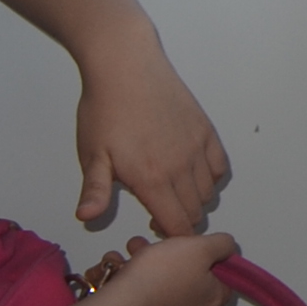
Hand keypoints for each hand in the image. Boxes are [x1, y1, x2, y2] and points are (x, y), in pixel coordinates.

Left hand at [73, 35, 229, 234]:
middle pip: (195, 212)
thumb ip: (95, 190)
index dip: (169, 237)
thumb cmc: (104, 111)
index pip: (176, 224)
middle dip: (181, 222)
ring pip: (208, 192)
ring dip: (194, 202)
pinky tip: (191, 173)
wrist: (127, 68)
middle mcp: (181, 168)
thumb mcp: (92, 154)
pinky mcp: (206, 131)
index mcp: (151, 179)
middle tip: (158, 214)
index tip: (154, 232)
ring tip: (172, 194)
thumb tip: (87, 219)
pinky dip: (210, 179)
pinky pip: (219, 167)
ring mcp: (197, 148)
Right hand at [74, 230, 236, 305]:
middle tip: (141, 248)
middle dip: (164, 264)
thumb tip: (228, 248)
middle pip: (183, 286)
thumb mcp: (199, 247)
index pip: (221, 280)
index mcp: (212, 299)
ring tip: (120, 262)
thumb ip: (221, 244)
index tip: (186, 250)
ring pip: (157, 300)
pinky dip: (128, 301)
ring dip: (142, 278)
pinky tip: (115, 286)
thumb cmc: (161, 276)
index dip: (206, 261)